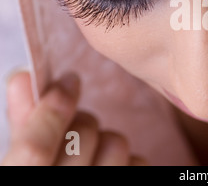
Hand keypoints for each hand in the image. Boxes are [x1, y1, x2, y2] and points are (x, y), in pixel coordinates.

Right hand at [1, 70, 147, 165]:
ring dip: (105, 141)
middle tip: (76, 128)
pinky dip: (127, 161)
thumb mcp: (22, 164)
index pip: (35, 148)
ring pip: (117, 142)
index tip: (67, 81)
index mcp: (25, 181)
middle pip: (84, 135)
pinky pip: (140, 161)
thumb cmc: (46, 172)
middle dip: (81, 121)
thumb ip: (24, 127)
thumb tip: (24, 79)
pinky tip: (111, 171)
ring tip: (92, 157)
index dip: (51, 109)